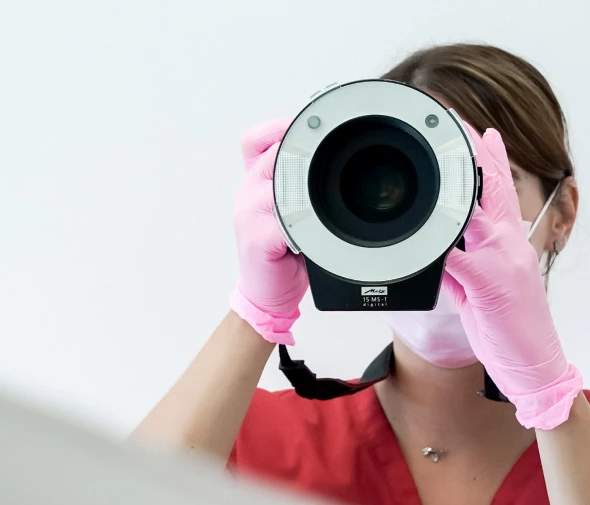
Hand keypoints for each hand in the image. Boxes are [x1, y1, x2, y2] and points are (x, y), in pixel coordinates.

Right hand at [228, 118, 308, 344]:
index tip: (308, 123)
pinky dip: (301, 224)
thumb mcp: (295, 213)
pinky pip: (281, 221)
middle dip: (298, 153)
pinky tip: (312, 231)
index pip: (257, 140)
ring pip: (277, 184)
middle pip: (270, 154)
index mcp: (256, 182)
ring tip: (323, 197)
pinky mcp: (255, 238)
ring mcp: (248, 214)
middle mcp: (248, 192)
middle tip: (330, 153)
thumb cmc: (286, 254)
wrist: (268, 295)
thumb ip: (303, 189)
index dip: (279, 127)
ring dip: (303, 188)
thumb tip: (341, 163)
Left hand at [441, 125, 583, 429]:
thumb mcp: (480, 292)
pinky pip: (460, 259)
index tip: (481, 131)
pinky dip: (443, 246)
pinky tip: (430, 232)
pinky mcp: (490, 285)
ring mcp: (502, 263)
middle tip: (461, 124)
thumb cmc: (511, 332)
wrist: (535, 366)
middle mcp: (509, 247)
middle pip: (492, 191)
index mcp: (510, 245)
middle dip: (476, 156)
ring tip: (443, 160)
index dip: (491, 160)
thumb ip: (458, 268)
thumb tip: (436, 254)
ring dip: (458, 190)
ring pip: (476, 215)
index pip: (501, 193)